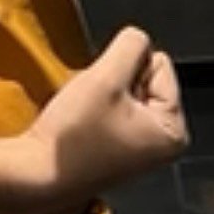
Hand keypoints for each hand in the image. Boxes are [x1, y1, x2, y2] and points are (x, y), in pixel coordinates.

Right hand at [27, 26, 189, 213]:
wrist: (38, 176)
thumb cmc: (74, 138)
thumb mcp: (105, 78)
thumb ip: (129, 46)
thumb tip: (139, 38)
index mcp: (174, 130)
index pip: (160, 62)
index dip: (126, 68)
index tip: (105, 97)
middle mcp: (165, 142)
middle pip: (146, 76)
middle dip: (116, 82)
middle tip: (95, 108)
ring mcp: (143, 147)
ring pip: (127, 90)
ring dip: (104, 94)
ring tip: (88, 118)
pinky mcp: (120, 148)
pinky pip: (114, 108)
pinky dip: (97, 109)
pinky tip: (84, 127)